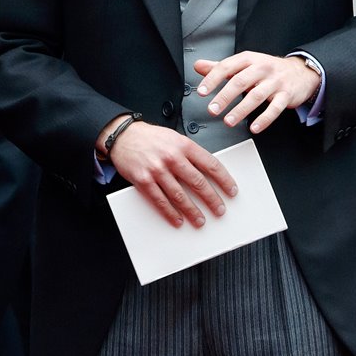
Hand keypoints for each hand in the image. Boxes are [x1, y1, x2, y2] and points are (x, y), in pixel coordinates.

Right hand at [98, 117, 237, 227]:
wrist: (123, 135)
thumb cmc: (150, 137)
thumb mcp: (175, 138)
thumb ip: (190, 153)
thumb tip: (208, 173)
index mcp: (183, 145)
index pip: (211, 164)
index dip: (224, 180)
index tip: (231, 190)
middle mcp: (172, 157)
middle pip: (198, 182)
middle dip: (212, 199)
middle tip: (220, 209)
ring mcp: (157, 170)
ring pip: (180, 195)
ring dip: (193, 211)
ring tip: (201, 220)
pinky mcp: (144, 180)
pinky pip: (160, 201)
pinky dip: (171, 213)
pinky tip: (178, 219)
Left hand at [195, 52, 320, 133]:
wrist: (300, 72)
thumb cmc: (267, 69)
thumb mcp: (244, 64)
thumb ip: (221, 67)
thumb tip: (198, 66)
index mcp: (248, 59)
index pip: (226, 67)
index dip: (212, 79)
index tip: (202, 92)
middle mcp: (261, 68)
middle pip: (240, 81)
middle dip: (224, 97)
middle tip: (212, 110)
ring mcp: (275, 82)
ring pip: (256, 96)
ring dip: (241, 110)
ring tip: (228, 121)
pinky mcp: (286, 95)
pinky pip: (274, 108)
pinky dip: (264, 119)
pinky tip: (254, 127)